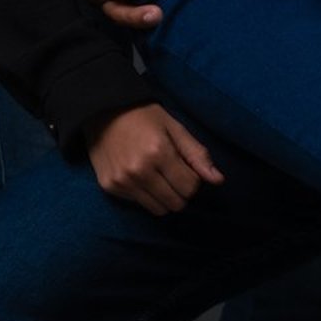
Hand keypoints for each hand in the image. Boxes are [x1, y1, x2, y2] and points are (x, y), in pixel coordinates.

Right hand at [86, 102, 222, 215]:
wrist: (103, 111)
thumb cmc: (144, 116)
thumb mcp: (175, 128)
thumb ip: (197, 155)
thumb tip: (218, 180)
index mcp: (159, 153)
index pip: (190, 187)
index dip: (193, 179)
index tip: (185, 167)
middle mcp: (139, 171)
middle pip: (176, 203)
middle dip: (181, 191)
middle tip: (173, 174)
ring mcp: (122, 181)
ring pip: (158, 209)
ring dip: (164, 197)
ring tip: (158, 177)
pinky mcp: (110, 187)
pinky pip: (139, 204)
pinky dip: (145, 195)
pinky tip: (140, 176)